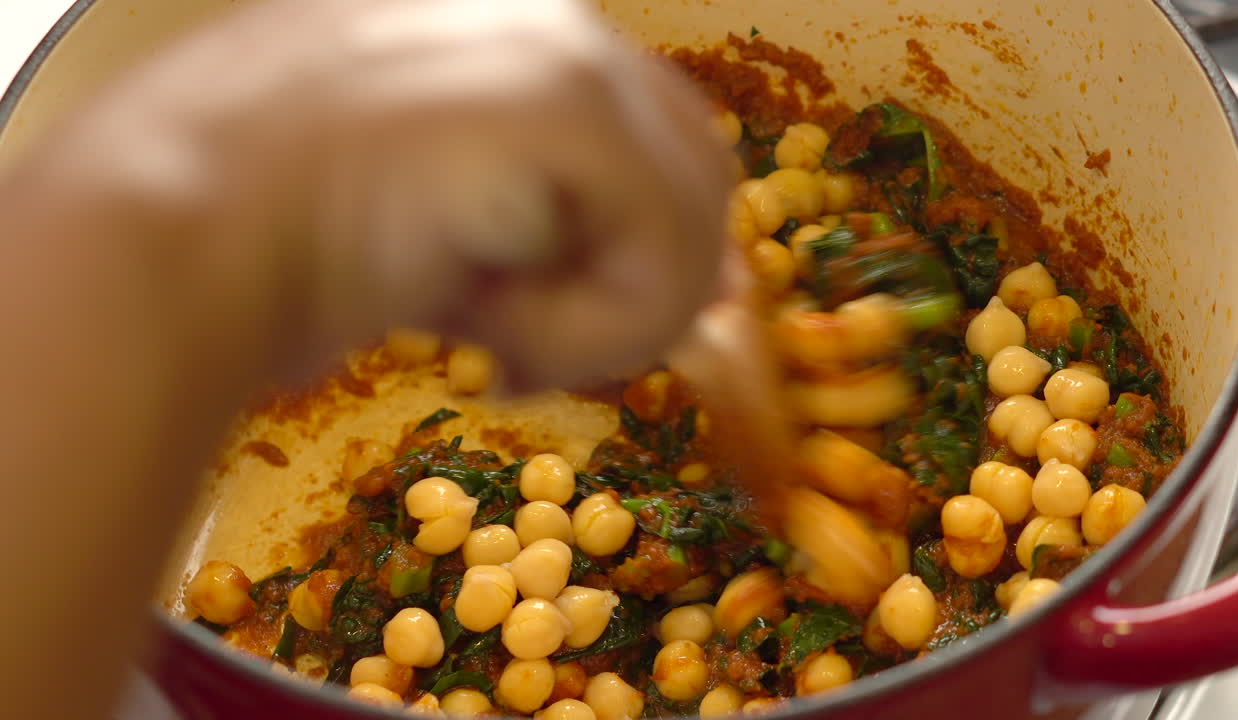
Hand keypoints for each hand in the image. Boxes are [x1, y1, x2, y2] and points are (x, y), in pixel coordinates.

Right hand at [28, 0, 730, 389]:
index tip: (554, 321)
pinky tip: (488, 336)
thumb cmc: (257, 239)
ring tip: (492, 340)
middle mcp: (544, 16)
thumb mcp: (409, 204)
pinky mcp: (564, 106)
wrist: (164, 244)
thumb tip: (599, 252)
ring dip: (608, 318)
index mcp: (503, 30)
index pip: (647, 140)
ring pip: (692, 221)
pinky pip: (663, 257)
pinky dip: (594, 334)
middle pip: (694, 174)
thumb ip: (516, 208)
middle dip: (635, 288)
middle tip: (527, 349)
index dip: (635, 250)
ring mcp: (558, 47)